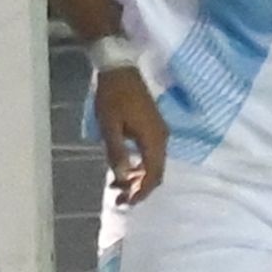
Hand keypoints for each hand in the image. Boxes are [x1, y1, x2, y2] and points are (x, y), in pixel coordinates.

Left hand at [92, 67, 166, 205]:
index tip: (127, 203)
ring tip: (118, 188)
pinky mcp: (153, 127)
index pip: (153, 174)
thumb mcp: (110, 126)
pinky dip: (139, 166)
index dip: (141, 191)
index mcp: (153, 138)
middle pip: (156, 172)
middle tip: (120, 200)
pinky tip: (124, 170)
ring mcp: (159, 131)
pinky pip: (151, 154)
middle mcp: (162, 137)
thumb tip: (123, 177)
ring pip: (153, 164)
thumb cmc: (113, 96)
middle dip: (139, 188)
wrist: (119, 68)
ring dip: (138, 178)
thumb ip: (117, 153)